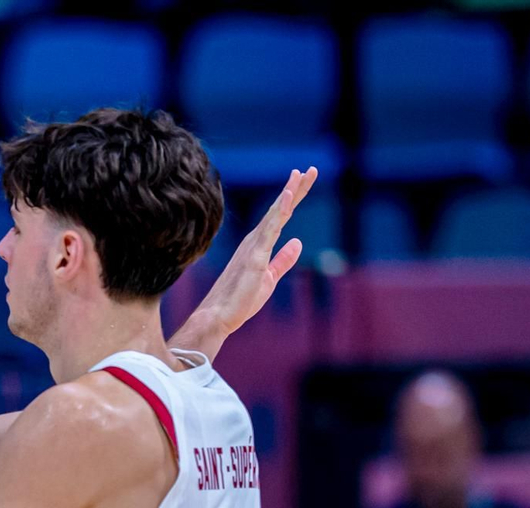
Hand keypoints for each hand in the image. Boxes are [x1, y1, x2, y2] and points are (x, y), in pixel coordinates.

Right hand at [199, 166, 318, 337]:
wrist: (218, 317)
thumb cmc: (239, 300)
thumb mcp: (269, 278)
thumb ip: (283, 260)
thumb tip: (298, 241)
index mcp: (259, 245)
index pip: (280, 216)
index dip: (294, 197)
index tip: (305, 179)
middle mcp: (255, 240)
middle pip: (279, 209)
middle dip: (296, 188)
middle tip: (311, 169)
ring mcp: (253, 247)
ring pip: (274, 214)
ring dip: (288, 194)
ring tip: (300, 174)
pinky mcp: (254, 257)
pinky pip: (269, 230)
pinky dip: (278, 212)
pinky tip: (287, 198)